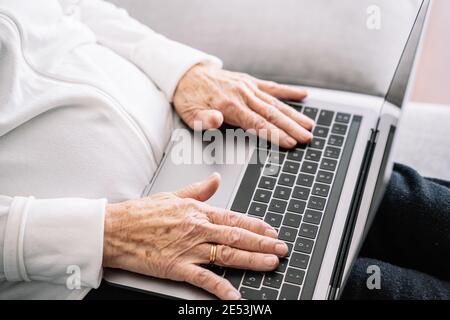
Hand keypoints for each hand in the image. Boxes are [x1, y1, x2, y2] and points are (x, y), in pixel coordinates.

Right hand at [103, 173, 288, 299]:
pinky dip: (223, 288)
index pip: (234, 218)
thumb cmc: (141, 213)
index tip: (271, 231)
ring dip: (252, 260)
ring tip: (271, 263)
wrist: (115, 228)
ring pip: (228, 254)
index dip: (255, 226)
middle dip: (262, 243)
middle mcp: (198, 229)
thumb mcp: (173, 195)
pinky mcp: (178, 267)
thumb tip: (215, 179)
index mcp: (197, 211)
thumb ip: (199, 189)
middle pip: (237, 237)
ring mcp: (189, 248)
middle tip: (281, 249)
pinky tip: (237, 295)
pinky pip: (205, 279)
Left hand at [173, 63, 314, 148]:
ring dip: (294, 114)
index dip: (275, 134)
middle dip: (292, 127)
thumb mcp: (189, 113)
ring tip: (310, 125)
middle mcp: (243, 94)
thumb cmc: (189, 97)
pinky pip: (272, 87)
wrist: (187, 74)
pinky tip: (303, 95)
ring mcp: (248, 87)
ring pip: (276, 102)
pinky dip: (288, 91)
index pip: (258, 123)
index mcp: (230, 105)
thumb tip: (216, 120)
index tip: (290, 142)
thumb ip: (203, 119)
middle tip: (308, 138)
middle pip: (272, 114)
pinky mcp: (249, 81)